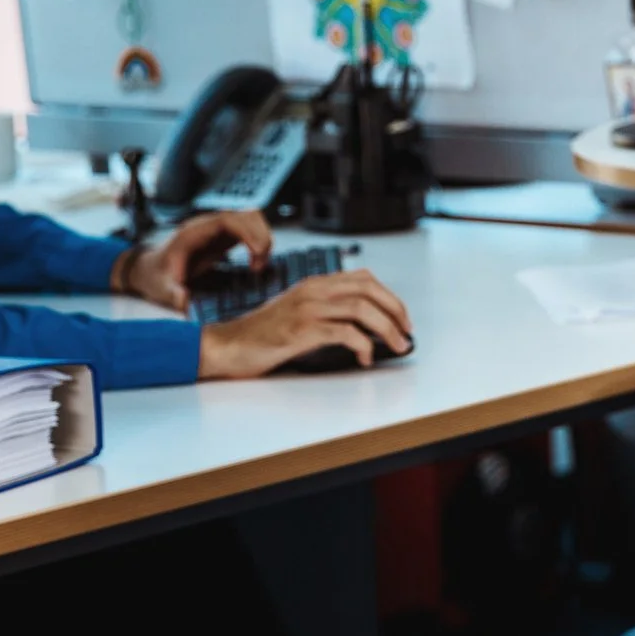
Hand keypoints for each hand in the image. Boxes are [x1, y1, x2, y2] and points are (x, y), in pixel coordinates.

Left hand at [113, 210, 271, 310]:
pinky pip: (249, 230)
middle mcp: (208, 226)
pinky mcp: (223, 237)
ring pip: (251, 219)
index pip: (228, 218)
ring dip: (262, 239)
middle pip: (246, 214)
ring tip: (258, 266)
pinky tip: (254, 264)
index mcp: (194, 232)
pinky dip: (259, 244)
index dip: (249, 231)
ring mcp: (217, 229)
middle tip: (260, 265)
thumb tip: (185, 301)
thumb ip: (173, 294)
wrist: (148, 269)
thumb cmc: (154, 275)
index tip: (257, 253)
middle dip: (262, 236)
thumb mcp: (161, 288)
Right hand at [198, 269, 413, 378]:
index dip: (389, 295)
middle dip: (396, 310)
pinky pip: (345, 333)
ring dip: (387, 329)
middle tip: (406, 331)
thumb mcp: (296, 312)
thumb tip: (363, 325)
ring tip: (396, 345)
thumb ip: (324, 309)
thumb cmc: (261, 334)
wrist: (228, 345)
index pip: (363, 278)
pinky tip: (366, 357)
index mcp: (314, 284)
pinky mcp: (302, 331)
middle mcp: (313, 291)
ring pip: (362, 309)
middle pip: (369, 290)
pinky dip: (364, 345)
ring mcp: (307, 309)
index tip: (401, 316)